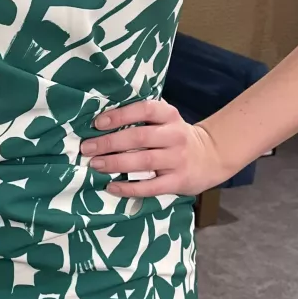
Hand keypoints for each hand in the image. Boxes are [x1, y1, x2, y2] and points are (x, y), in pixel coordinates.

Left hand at [80, 99, 228, 197]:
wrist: (210, 157)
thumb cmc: (175, 137)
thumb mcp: (165, 120)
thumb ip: (141, 118)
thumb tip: (102, 119)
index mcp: (169, 115)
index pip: (144, 110)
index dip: (120, 115)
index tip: (97, 123)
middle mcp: (175, 136)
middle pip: (139, 137)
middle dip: (109, 143)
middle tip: (87, 148)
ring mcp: (178, 160)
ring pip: (143, 161)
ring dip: (116, 163)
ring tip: (95, 165)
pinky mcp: (178, 182)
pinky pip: (151, 187)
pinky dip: (129, 188)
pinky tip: (112, 187)